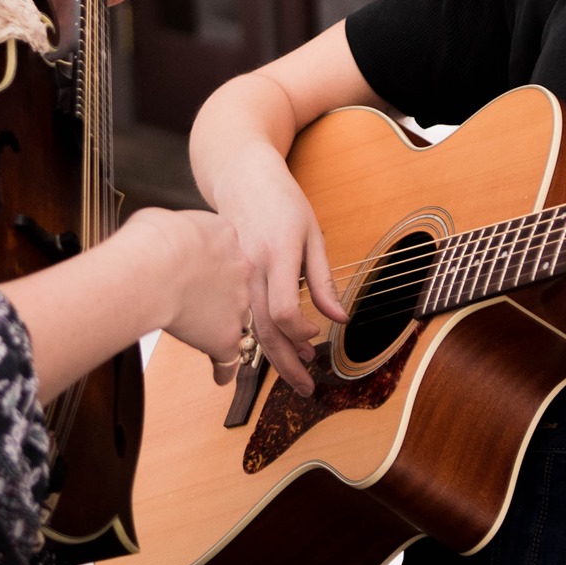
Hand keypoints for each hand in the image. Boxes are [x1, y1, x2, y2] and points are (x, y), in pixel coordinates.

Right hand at [121, 208, 253, 384]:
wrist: (154, 267)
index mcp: (227, 237)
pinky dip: (224, 368)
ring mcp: (238, 305)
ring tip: (214, 338)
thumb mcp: (166, 219)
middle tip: (209, 304)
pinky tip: (220, 376)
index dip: (216, 263)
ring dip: (226, 328)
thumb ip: (173, 230)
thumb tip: (159, 232)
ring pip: (238, 319)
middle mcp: (241, 270)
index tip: (206, 270)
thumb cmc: (151, 239)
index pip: (228, 252)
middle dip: (226, 295)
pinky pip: (231, 357)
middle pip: (239, 286)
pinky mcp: (226, 336)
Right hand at [209, 145, 348, 397]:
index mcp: (276, 254)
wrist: (239, 175)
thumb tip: (340, 319)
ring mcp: (233, 274)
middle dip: (287, 365)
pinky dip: (253, 338)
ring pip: (250, 327)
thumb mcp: (311, 232)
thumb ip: (322, 278)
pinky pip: (238, 315)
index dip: (301, 334)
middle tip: (307, 388)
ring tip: (295, 374)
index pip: (284, 310)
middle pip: (265, 329)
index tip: (316, 340)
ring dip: (272, 356)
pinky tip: (267, 351)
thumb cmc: (281, 200)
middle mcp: (251, 268)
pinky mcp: (225, 277)